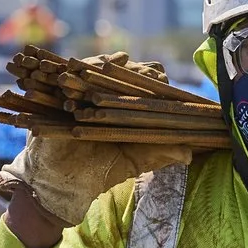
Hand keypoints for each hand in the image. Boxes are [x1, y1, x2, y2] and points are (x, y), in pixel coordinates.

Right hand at [0, 61, 195, 229]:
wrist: (61, 186)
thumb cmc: (100, 173)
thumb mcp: (134, 161)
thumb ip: (161, 153)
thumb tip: (190, 154)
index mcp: (122, 111)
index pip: (140, 87)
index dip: (150, 78)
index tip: (159, 75)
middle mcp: (102, 100)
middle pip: (117, 75)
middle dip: (129, 68)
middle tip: (138, 65)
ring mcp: (79, 97)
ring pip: (93, 72)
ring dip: (103, 65)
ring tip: (116, 61)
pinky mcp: (56, 98)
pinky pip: (65, 78)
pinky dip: (75, 72)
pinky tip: (85, 67)